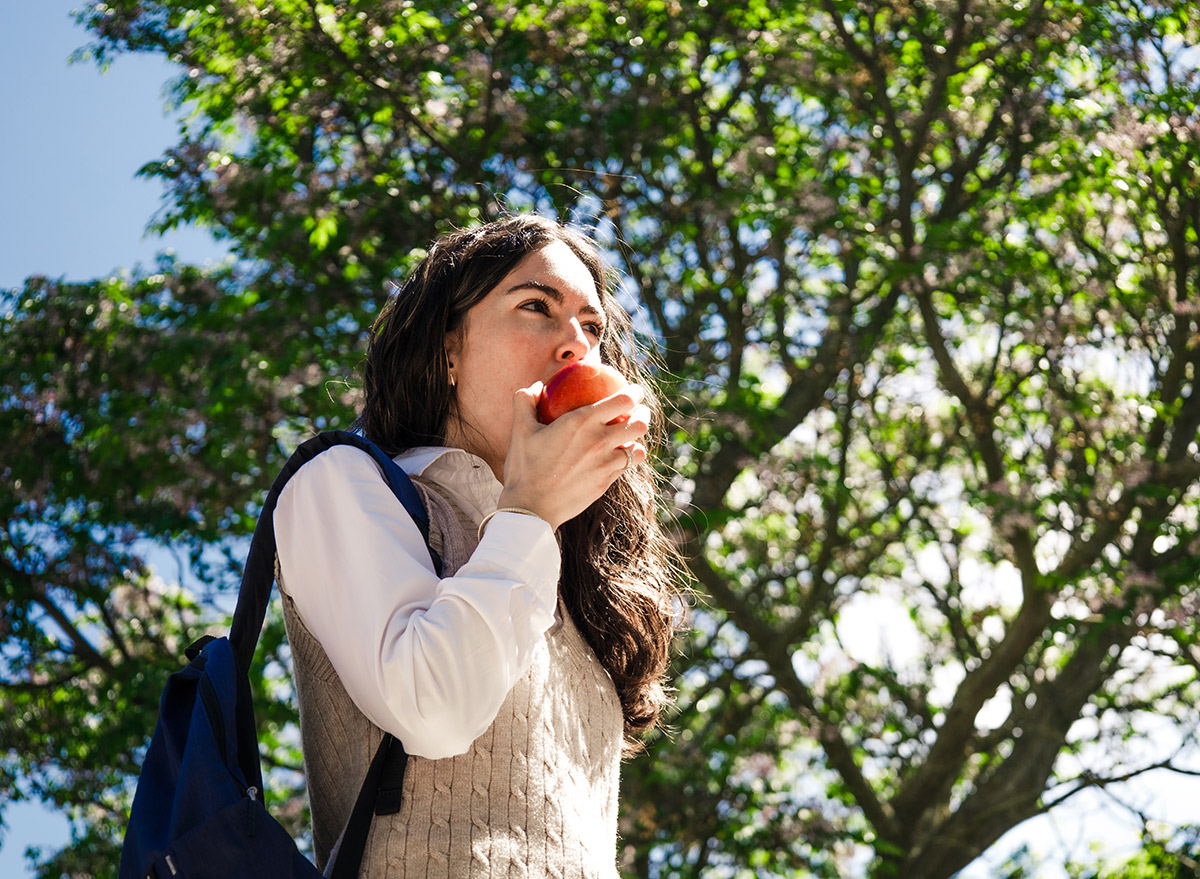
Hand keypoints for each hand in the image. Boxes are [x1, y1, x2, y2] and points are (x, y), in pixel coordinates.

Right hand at [496, 381, 649, 528]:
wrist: (531, 507)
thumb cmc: (524, 467)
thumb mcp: (520, 430)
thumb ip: (525, 401)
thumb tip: (537, 386)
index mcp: (581, 422)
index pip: (623, 401)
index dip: (634, 393)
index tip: (634, 391)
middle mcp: (600, 441)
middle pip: (639, 423)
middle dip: (643, 414)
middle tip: (637, 411)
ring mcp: (606, 464)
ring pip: (637, 448)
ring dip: (637, 439)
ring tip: (631, 435)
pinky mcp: (606, 482)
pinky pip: (626, 466)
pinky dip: (627, 458)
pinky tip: (620, 455)